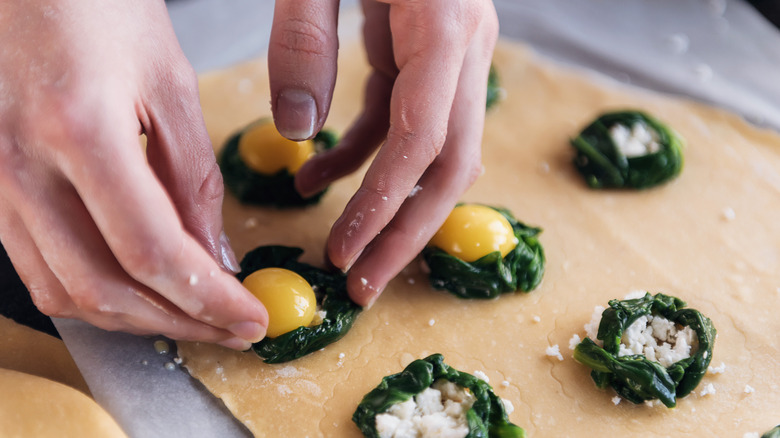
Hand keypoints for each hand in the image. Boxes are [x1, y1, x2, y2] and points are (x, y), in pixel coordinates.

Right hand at [0, 0, 266, 348]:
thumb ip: (194, 177)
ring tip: (193, 317)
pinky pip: (37, 267)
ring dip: (136, 319)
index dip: (208, 299)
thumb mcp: (169, 81)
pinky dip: (93, 293)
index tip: (250, 318)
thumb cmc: (97, 7)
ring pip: (65, 292)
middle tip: (231, 329)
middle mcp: (21, 167)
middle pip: (105, 288)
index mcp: (79, 130)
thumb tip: (215, 256)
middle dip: (179, 322)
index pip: (152, 251)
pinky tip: (137, 290)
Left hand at [268, 0, 497, 304]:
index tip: (345, 252)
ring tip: (343, 248)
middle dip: (408, 231)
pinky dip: (366, 156)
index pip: (424, 140)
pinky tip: (317, 172)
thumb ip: (305, 41)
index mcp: (444, 25)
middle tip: (365, 286)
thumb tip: (296, 130)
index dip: (385, 204)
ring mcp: (454, 53)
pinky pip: (406, 121)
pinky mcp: (428, 54)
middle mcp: (465, 47)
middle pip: (451, 163)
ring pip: (438, 152)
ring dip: (391, 204)